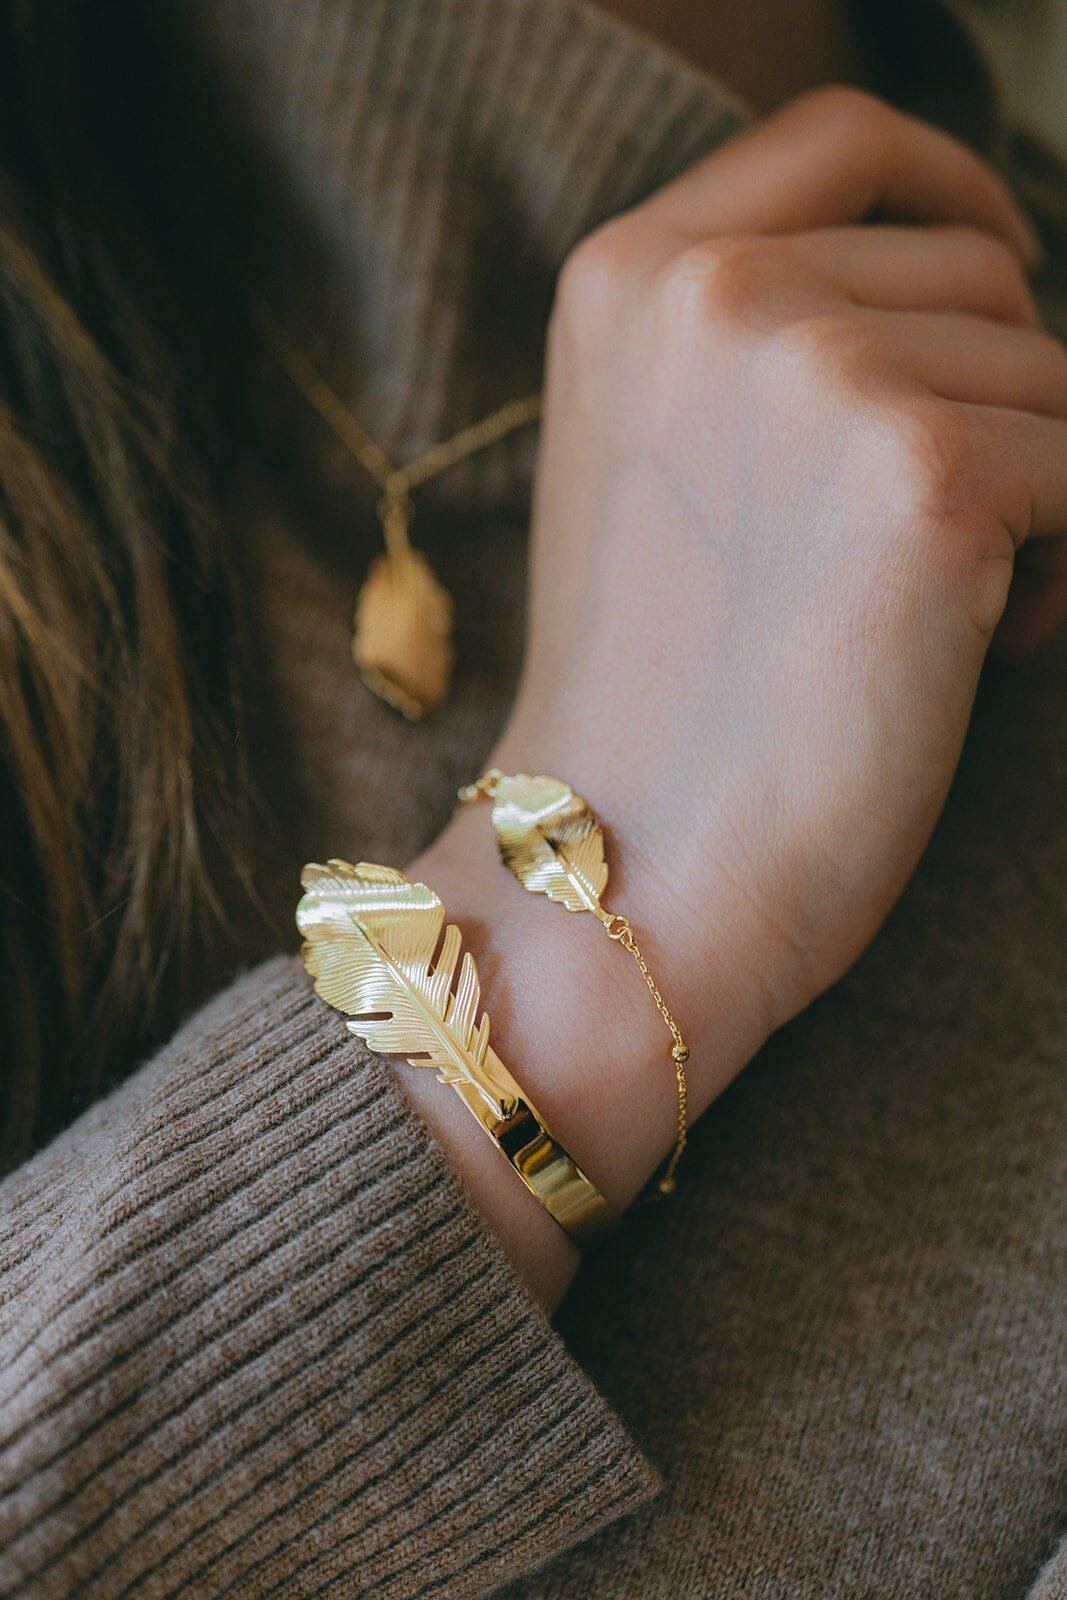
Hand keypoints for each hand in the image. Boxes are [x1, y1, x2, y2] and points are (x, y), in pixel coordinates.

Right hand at [498, 85, 1062, 1031]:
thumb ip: (758, 352)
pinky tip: (985, 651)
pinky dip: (1066, 560)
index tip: (991, 265)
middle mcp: (719, 290)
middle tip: (935, 548)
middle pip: (974, 269)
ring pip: (1045, 371)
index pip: (843, 138)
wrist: (622, 872)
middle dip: (992, 395)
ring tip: (945, 619)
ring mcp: (822, 370)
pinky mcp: (932, 472)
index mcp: (630, 278)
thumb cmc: (652, 700)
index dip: (947, 189)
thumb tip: (956, 302)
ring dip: (1036, 486)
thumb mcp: (653, 468)